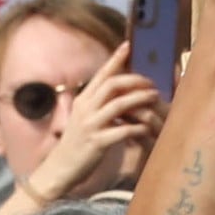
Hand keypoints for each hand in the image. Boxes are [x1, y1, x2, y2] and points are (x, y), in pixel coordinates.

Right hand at [20, 60, 163, 203]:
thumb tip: (118, 93)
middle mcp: (85, 109)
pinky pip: (122, 131)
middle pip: (112, 85)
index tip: (128, 46)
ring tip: (154, 97)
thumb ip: (98, 104)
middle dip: (135, 80)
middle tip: (151, 83)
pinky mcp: (97, 143)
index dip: (115, 59)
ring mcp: (91, 125)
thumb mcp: (83, 118)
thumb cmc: (77, 143)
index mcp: (83, 101)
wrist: (60, 168)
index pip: (101, 74)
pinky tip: (147, 128)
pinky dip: (137, 128)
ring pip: (119, 105)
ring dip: (139, 99)